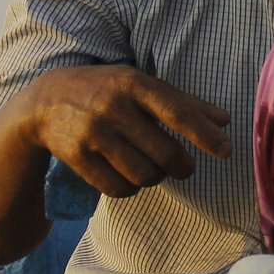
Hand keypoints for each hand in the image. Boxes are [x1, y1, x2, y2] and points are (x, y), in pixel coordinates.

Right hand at [17, 66, 231, 198]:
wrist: (46, 101)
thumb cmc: (107, 91)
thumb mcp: (141, 86)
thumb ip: (184, 102)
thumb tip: (226, 120)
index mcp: (134, 84)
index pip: (177, 112)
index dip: (205, 134)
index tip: (227, 151)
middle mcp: (114, 107)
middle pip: (164, 153)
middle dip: (181, 166)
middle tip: (184, 167)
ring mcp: (94, 133)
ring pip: (143, 175)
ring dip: (155, 178)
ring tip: (153, 168)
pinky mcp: (78, 157)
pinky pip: (118, 188)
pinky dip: (130, 189)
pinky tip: (128, 177)